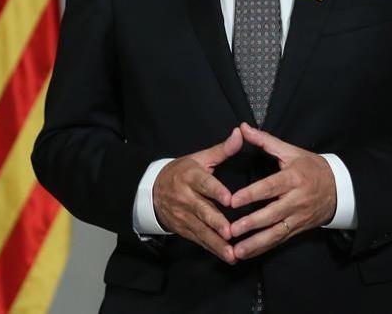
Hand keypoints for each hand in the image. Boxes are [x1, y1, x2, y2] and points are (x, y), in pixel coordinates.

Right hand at [153, 127, 242, 263]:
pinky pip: (199, 240)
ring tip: (231, 253)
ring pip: (201, 230)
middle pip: (202, 211)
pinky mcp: (184, 229)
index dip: (216, 191)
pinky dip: (212, 249)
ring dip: (216, 243)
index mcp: (190, 177)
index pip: (204, 184)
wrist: (151, 191)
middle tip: (230, 232)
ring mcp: (183, 216)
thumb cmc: (182, 172)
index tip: (229, 199)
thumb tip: (240, 133)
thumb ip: (221, 150)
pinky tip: (226, 257)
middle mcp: (186, 197)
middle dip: (216, 223)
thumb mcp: (199, 158)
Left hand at [229, 123, 335, 259]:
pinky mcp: (298, 229)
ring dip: (255, 243)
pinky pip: (279, 240)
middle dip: (251, 223)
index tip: (233, 200)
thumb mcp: (291, 151)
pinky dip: (262, 248)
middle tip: (231, 230)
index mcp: (294, 178)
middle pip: (272, 213)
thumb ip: (265, 141)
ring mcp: (298, 217)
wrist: (340, 189)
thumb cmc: (311, 167)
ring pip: (276, 233)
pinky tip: (246, 254)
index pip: (270, 187)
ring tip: (236, 251)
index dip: (252, 194)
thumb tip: (242, 128)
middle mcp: (296, 200)